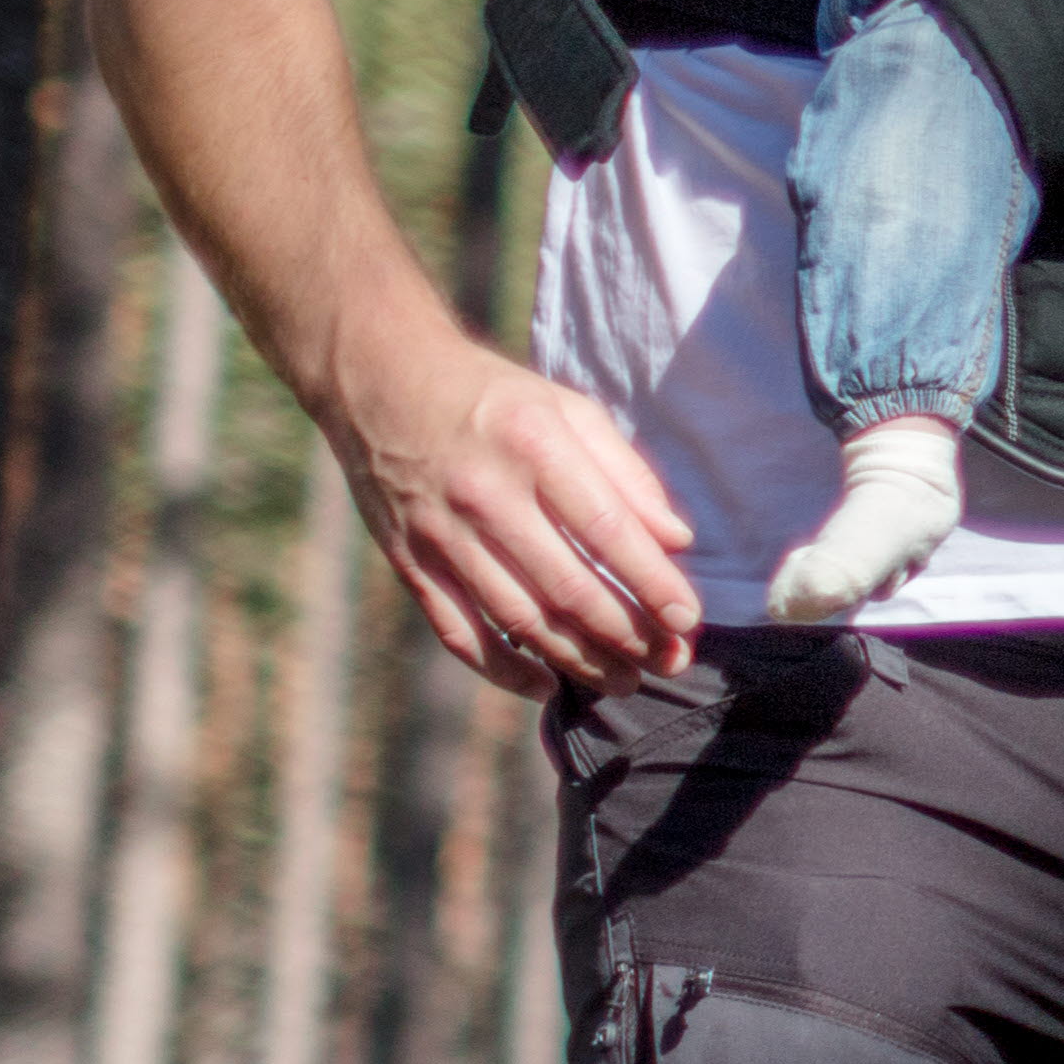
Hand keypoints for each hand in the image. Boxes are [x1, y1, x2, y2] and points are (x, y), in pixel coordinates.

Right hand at [343, 311, 702, 695]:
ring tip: (623, 680)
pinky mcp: (409, 560)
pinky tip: (545, 684)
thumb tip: (676, 539)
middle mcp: (485, 494)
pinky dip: (502, 668)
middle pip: (567, 587)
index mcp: (535, 446)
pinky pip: (459, 631)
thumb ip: (625, 472)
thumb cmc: (492, 397)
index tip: (686, 618)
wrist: (377, 379)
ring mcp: (441, 533)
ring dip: (577, 660)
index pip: (607, 530)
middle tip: (668, 662)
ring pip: (518, 619)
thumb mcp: (566, 409)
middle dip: (626, 635)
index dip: (652, 582)